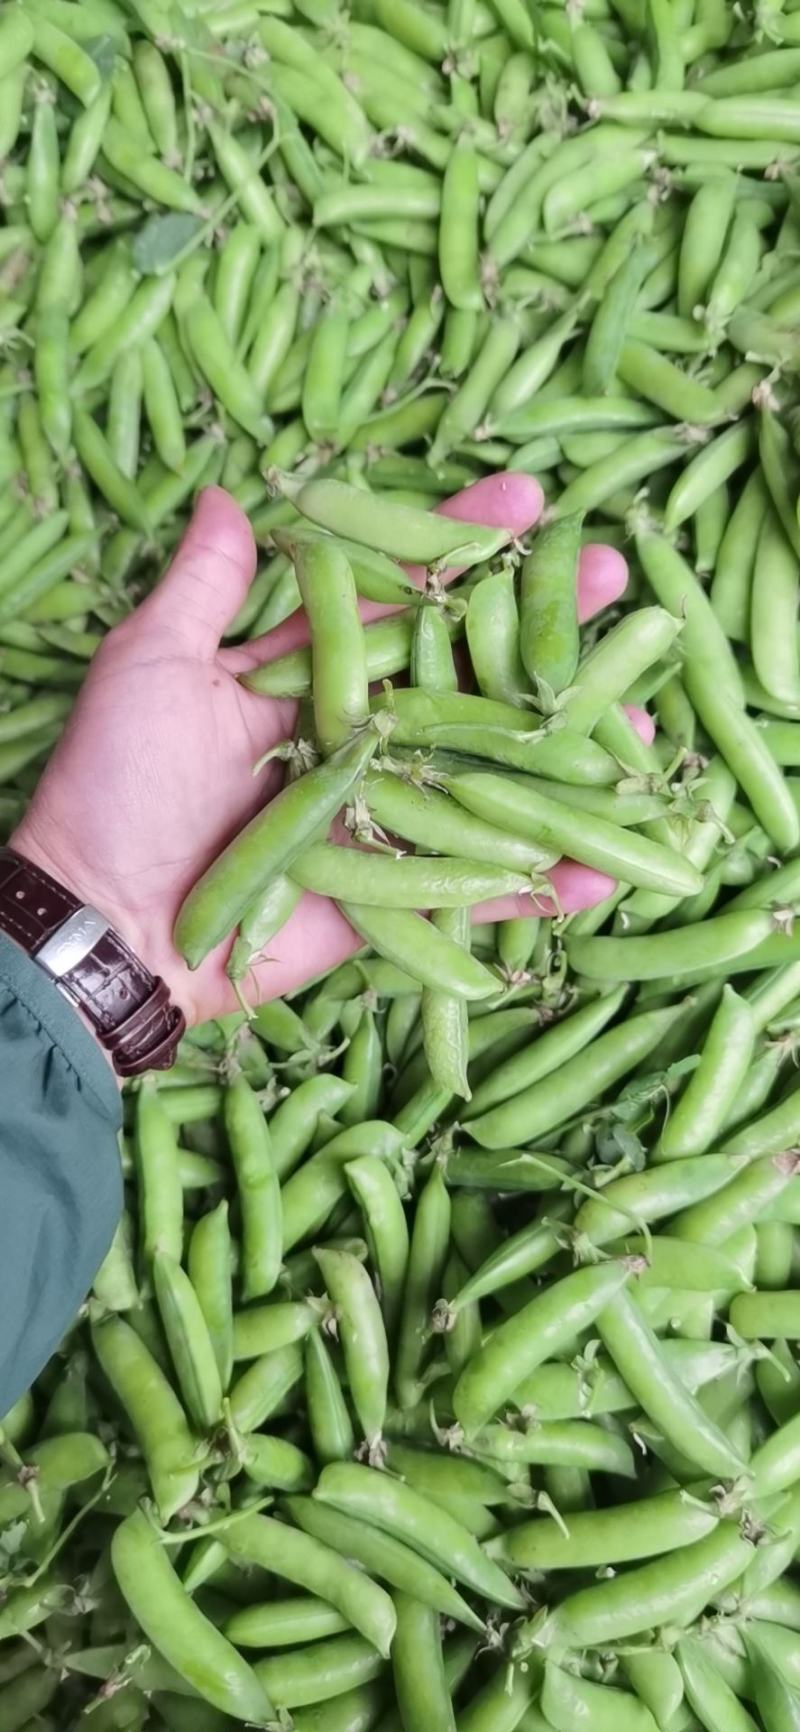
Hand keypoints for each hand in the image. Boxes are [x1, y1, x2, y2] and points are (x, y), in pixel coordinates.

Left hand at [12, 476, 628, 1026]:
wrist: (107, 919)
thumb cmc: (116, 786)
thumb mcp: (150, 667)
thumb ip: (203, 589)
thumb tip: (227, 496)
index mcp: (308, 674)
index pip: (401, 596)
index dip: (460, 547)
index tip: (527, 502)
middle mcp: (357, 736)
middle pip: (466, 673)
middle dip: (540, 626)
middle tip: (610, 577)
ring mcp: (381, 814)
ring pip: (489, 773)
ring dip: (569, 747)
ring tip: (646, 714)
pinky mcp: (390, 894)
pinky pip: (474, 886)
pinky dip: (538, 883)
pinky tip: (607, 862)